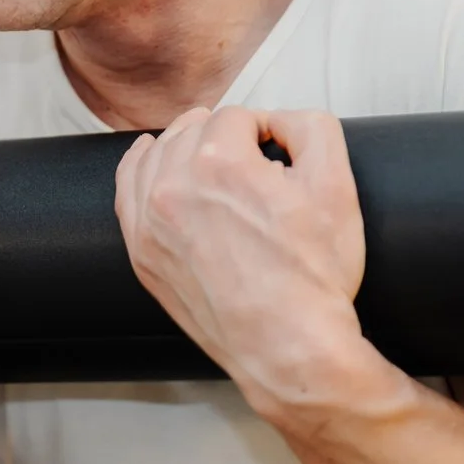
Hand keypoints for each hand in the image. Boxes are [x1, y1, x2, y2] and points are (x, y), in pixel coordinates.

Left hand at [112, 105, 369, 412]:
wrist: (287, 345)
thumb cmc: (312, 276)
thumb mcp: (337, 186)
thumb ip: (310, 127)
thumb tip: (278, 119)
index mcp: (219, 163)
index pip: (236, 118)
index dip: (263, 131)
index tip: (275, 155)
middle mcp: (174, 187)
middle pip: (194, 132)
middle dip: (224, 139)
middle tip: (251, 164)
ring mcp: (150, 222)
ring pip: (159, 155)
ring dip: (184, 147)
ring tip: (207, 155)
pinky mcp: (142, 252)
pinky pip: (127, 191)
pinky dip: (139, 169)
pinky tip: (149, 158)